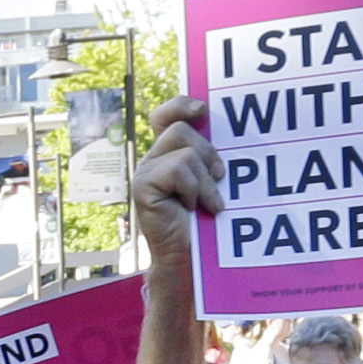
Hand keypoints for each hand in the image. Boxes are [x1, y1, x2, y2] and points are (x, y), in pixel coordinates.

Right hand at [131, 99, 223, 258]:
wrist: (187, 258)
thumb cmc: (203, 222)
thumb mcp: (209, 181)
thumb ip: (207, 156)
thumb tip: (219, 130)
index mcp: (167, 154)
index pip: (165, 116)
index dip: (180, 105)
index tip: (203, 109)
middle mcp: (152, 160)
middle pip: (180, 130)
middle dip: (208, 153)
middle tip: (219, 179)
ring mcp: (144, 173)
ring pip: (184, 151)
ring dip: (205, 179)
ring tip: (209, 202)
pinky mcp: (142, 188)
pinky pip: (177, 171)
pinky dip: (192, 190)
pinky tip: (191, 208)